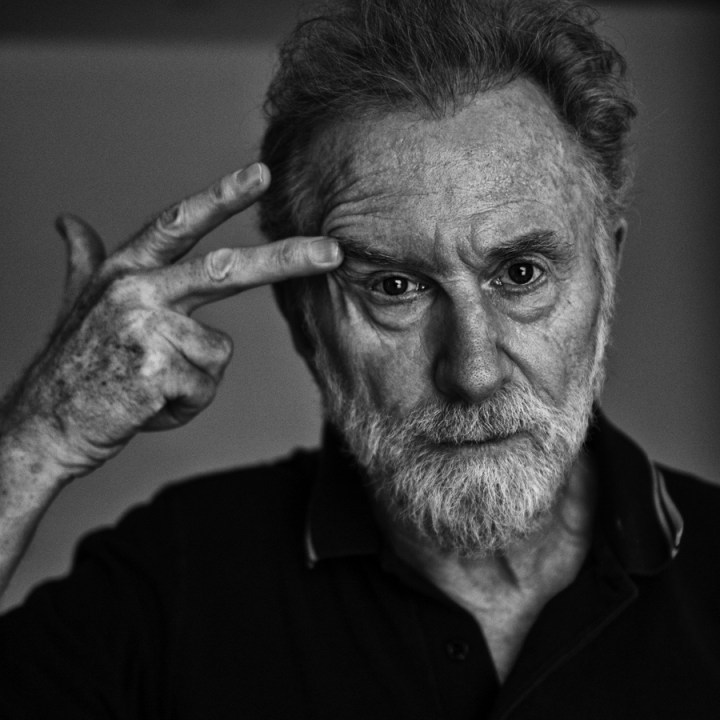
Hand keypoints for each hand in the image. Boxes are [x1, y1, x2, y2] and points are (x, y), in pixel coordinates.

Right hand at [1, 163, 341, 481]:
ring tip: (149, 385)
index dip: (220, 196)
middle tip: (334, 252)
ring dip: (193, 380)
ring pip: (217, 353)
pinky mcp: (155, 371)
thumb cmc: (71, 367)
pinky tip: (147, 405)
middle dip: (287, 260)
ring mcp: (145, 329)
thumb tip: (68, 220)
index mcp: (123, 271)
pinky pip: (204, 389)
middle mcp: (135, 290)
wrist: (42, 428)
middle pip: (227, 269)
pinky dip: (184, 407)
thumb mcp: (77, 305)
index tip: (261, 174)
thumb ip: (83, 260)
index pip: (179, 224)